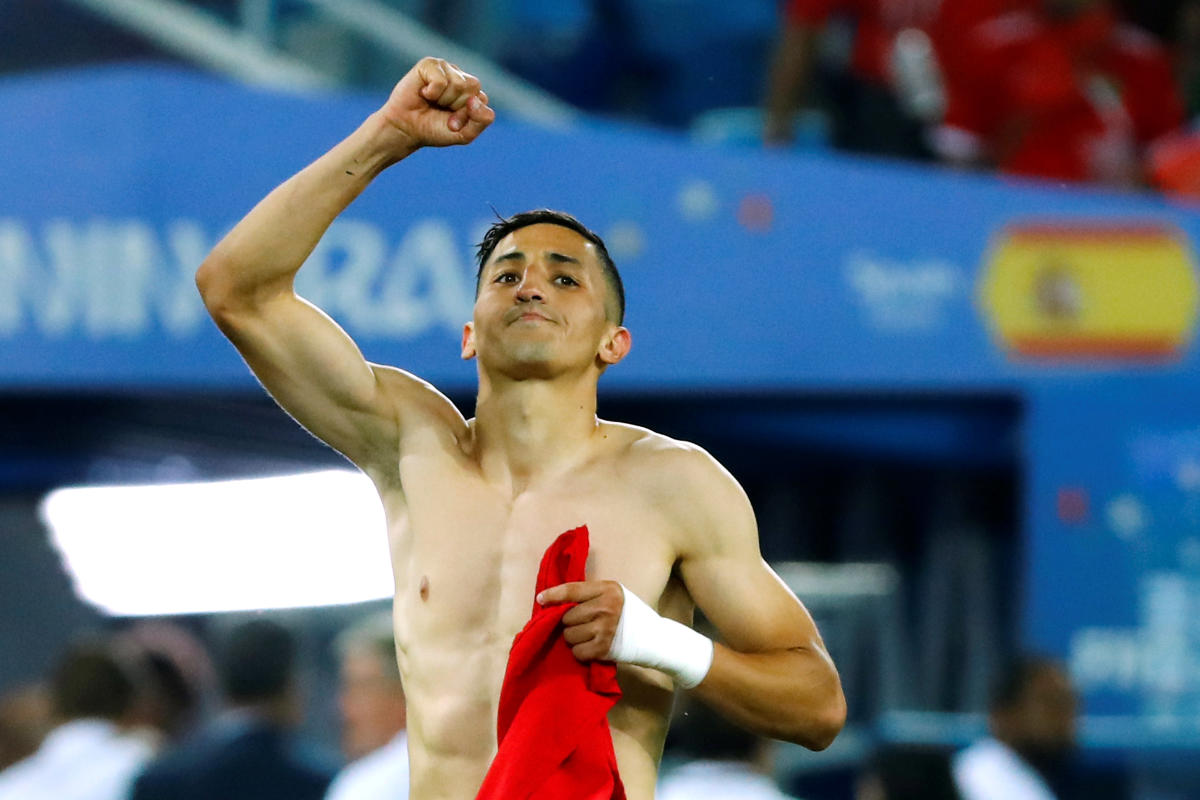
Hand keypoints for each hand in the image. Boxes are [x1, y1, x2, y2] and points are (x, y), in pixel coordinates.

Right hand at [378, 57, 494, 150]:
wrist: (405, 129)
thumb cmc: (434, 129)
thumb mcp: (464, 134)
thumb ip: (481, 121)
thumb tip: (475, 99)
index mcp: (473, 93)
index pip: (482, 101)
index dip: (466, 116)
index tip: (452, 124)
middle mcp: (462, 77)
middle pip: (472, 88)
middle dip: (456, 106)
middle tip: (441, 111)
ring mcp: (446, 68)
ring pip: (458, 84)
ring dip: (443, 100)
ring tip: (432, 102)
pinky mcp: (430, 64)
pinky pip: (441, 80)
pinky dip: (432, 93)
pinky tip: (424, 93)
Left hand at [537, 580, 624, 661]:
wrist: (650, 636)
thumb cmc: (626, 612)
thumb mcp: (610, 594)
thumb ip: (587, 595)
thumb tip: (553, 603)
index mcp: (607, 589)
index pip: (572, 590)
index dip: (553, 595)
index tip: (541, 599)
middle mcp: (606, 608)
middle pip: (567, 616)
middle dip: (568, 622)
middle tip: (581, 623)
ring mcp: (605, 629)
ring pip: (569, 635)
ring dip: (573, 637)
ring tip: (587, 635)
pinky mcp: (603, 649)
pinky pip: (577, 651)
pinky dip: (580, 651)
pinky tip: (590, 646)